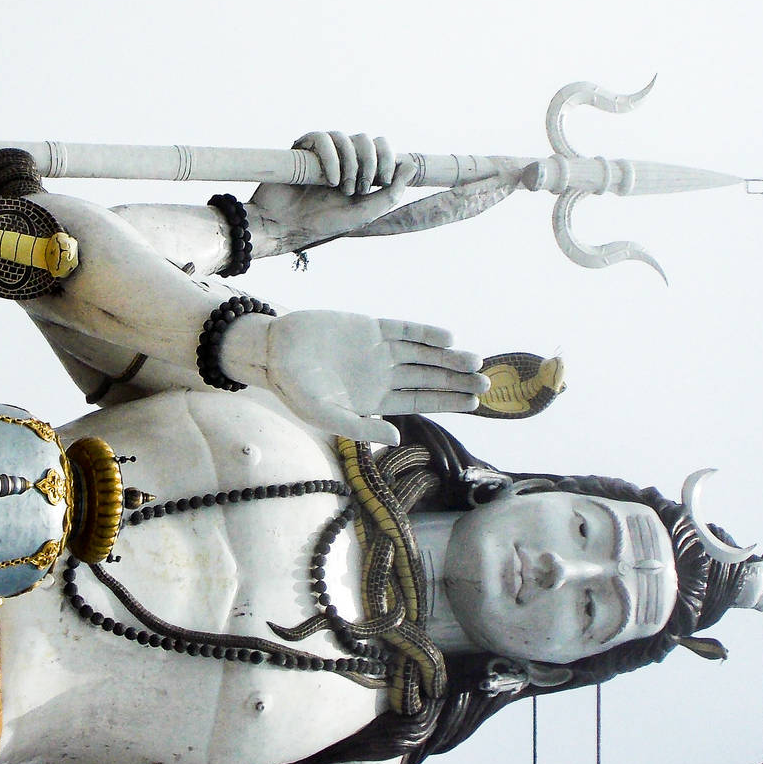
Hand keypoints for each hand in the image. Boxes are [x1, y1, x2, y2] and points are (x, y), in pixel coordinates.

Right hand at [221, 309, 485, 445]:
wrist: (274, 351)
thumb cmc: (296, 390)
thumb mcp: (327, 416)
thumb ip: (362, 428)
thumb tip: (396, 436)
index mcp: (376, 399)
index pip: (421, 400)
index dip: (448, 401)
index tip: (475, 404)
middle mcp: (383, 374)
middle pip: (429, 376)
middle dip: (457, 379)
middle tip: (487, 381)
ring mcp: (378, 349)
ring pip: (422, 353)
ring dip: (447, 356)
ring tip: (475, 360)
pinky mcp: (370, 326)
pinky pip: (403, 330)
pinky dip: (425, 333)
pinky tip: (447, 337)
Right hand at [248, 132, 414, 256]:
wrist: (286, 226)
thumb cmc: (324, 222)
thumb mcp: (365, 212)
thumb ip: (391, 193)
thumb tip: (410, 165)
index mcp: (358, 169)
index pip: (380, 145)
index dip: (387, 157)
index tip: (384, 181)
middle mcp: (341, 157)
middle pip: (365, 138)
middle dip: (368, 162)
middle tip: (360, 187)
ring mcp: (321, 153)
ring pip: (344, 137)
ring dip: (349, 163)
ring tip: (342, 188)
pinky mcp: (302, 150)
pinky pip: (321, 138)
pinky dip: (331, 158)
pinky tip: (330, 180)